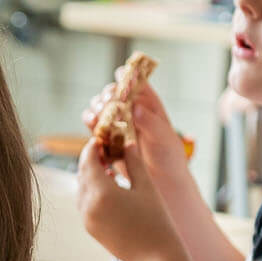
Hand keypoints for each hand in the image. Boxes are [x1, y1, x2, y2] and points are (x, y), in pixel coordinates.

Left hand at [74, 133, 178, 260]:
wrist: (155, 258)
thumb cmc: (156, 221)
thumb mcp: (146, 187)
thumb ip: (133, 162)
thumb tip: (127, 143)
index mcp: (101, 192)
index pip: (89, 161)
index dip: (93, 146)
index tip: (102, 137)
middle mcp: (87, 205)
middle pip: (82, 173)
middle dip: (91, 159)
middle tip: (105, 147)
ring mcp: (86, 218)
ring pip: (81, 188)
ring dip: (91, 174)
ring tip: (108, 164)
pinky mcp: (89, 227)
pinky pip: (84, 202)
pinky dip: (92, 190)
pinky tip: (109, 184)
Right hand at [81, 75, 192, 192]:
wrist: (162, 183)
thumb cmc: (170, 158)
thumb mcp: (165, 139)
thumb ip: (151, 122)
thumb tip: (134, 107)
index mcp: (149, 105)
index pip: (136, 83)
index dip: (127, 77)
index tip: (120, 78)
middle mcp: (131, 112)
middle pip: (112, 94)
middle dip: (106, 97)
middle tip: (106, 104)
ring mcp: (117, 125)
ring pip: (99, 109)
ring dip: (95, 110)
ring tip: (97, 118)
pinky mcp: (107, 140)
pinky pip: (94, 128)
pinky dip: (91, 125)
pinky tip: (95, 130)